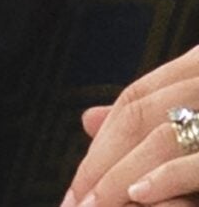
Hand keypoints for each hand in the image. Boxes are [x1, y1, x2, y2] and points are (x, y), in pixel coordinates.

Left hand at [63, 41, 198, 205]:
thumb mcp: (192, 119)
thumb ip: (148, 117)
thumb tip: (87, 120)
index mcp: (198, 67)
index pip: (136, 98)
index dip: (101, 142)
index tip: (76, 186)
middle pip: (140, 115)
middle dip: (100, 162)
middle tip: (73, 203)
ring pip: (161, 138)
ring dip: (120, 176)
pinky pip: (196, 162)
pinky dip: (165, 178)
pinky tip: (137, 196)